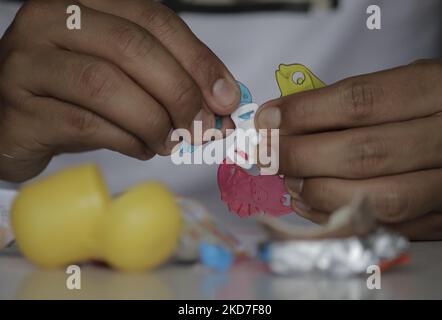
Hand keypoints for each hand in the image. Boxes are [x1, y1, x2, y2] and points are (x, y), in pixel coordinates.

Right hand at [0, 0, 239, 181]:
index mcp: (84, 3)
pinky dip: (126, 140)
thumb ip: (168, 77)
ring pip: (106, 85)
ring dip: (153, 121)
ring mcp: (28, 63)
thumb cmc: (75, 96)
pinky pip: (85, 124)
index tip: (226, 98)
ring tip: (170, 142)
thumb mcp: (123, 75)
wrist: (12, 121)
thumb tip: (222, 100)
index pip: (154, 19)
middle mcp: (50, 21)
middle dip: (180, 92)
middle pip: (132, 47)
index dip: (198, 60)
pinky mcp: (19, 110)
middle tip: (203, 127)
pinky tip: (141, 148)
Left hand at [256, 59, 441, 239]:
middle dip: (302, 156)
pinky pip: (386, 226)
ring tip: (288, 180)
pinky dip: (339, 217)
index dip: (305, 113)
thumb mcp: (407, 84)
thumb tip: (284, 121)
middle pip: (363, 152)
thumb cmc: (434, 105)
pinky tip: (311, 203)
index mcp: (439, 89)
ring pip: (377, 197)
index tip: (268, 120)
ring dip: (318, 190)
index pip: (361, 102)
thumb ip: (355, 101)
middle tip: (269, 154)